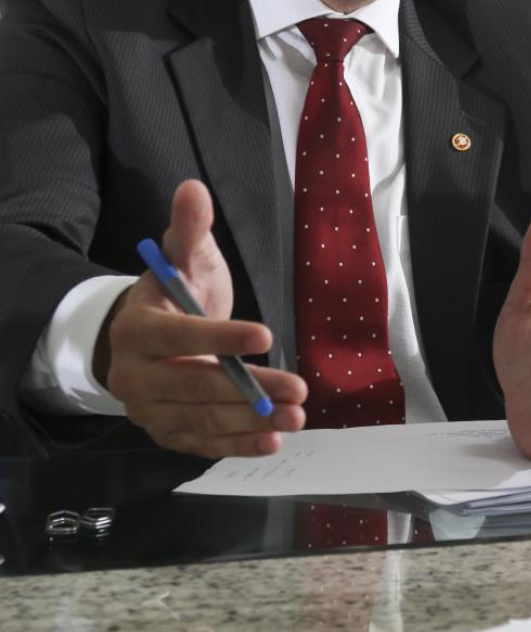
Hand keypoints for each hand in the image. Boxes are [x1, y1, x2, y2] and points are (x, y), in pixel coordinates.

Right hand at [95, 179, 306, 457]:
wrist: (148, 335)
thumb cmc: (174, 292)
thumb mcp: (184, 256)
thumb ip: (188, 228)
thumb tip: (193, 187)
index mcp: (135, 329)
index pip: (181, 335)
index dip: (222, 336)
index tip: (266, 334)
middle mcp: (133, 376)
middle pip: (195, 385)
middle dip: (249, 388)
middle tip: (297, 388)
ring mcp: (147, 410)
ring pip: (202, 419)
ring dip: (251, 420)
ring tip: (296, 415)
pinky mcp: (165, 432)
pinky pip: (201, 443)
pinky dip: (237, 444)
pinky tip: (271, 439)